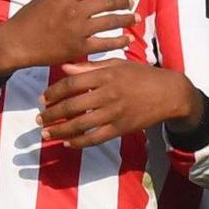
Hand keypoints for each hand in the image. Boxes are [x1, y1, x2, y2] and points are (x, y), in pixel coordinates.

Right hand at [0, 0, 135, 74]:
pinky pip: (104, 43)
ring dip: (125, 19)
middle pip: (107, 2)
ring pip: (109, 22)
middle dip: (122, 1)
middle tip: (130, 2)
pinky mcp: (78, 47)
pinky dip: (119, 41)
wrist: (16, 42)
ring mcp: (77, 29)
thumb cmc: (29, 17)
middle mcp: (74, 10)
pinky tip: (128, 39)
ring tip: (134, 18)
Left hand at [38, 59, 194, 146]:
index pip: (71, 83)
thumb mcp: (116, 65)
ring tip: (46, 134)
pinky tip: (68, 143)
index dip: (53, 92)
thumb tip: (64, 68)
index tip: (42, 99)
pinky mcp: (121, 128)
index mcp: (105, 75)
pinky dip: (80, 142)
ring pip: (80, 125)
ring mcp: (115, 113)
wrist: (168, 93)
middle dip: (52, 114)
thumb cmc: (140, 76)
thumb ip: (89, 67)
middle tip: (39, 119)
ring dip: (60, 131)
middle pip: (72, 106)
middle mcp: (108, 94)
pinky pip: (95, 138)